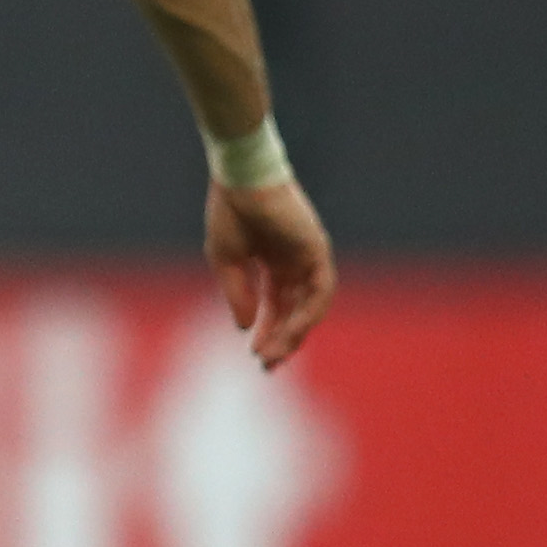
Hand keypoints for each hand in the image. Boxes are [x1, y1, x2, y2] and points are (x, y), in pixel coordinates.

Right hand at [206, 178, 334, 371]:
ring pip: (309, 305)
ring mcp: (309, 256)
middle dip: (282, 339)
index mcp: (272, 263)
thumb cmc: (230, 212)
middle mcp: (294, 263)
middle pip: (294, 310)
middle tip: (268, 365)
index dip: (266, 332)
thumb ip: (238, 294)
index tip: (255, 356)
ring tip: (275, 354)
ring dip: (294, 332)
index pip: (274, 306)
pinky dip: (308, 313)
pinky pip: (320, 290)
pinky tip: (292, 331)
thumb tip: (246, 327)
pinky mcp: (317, 250)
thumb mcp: (226, 261)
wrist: (240, 180)